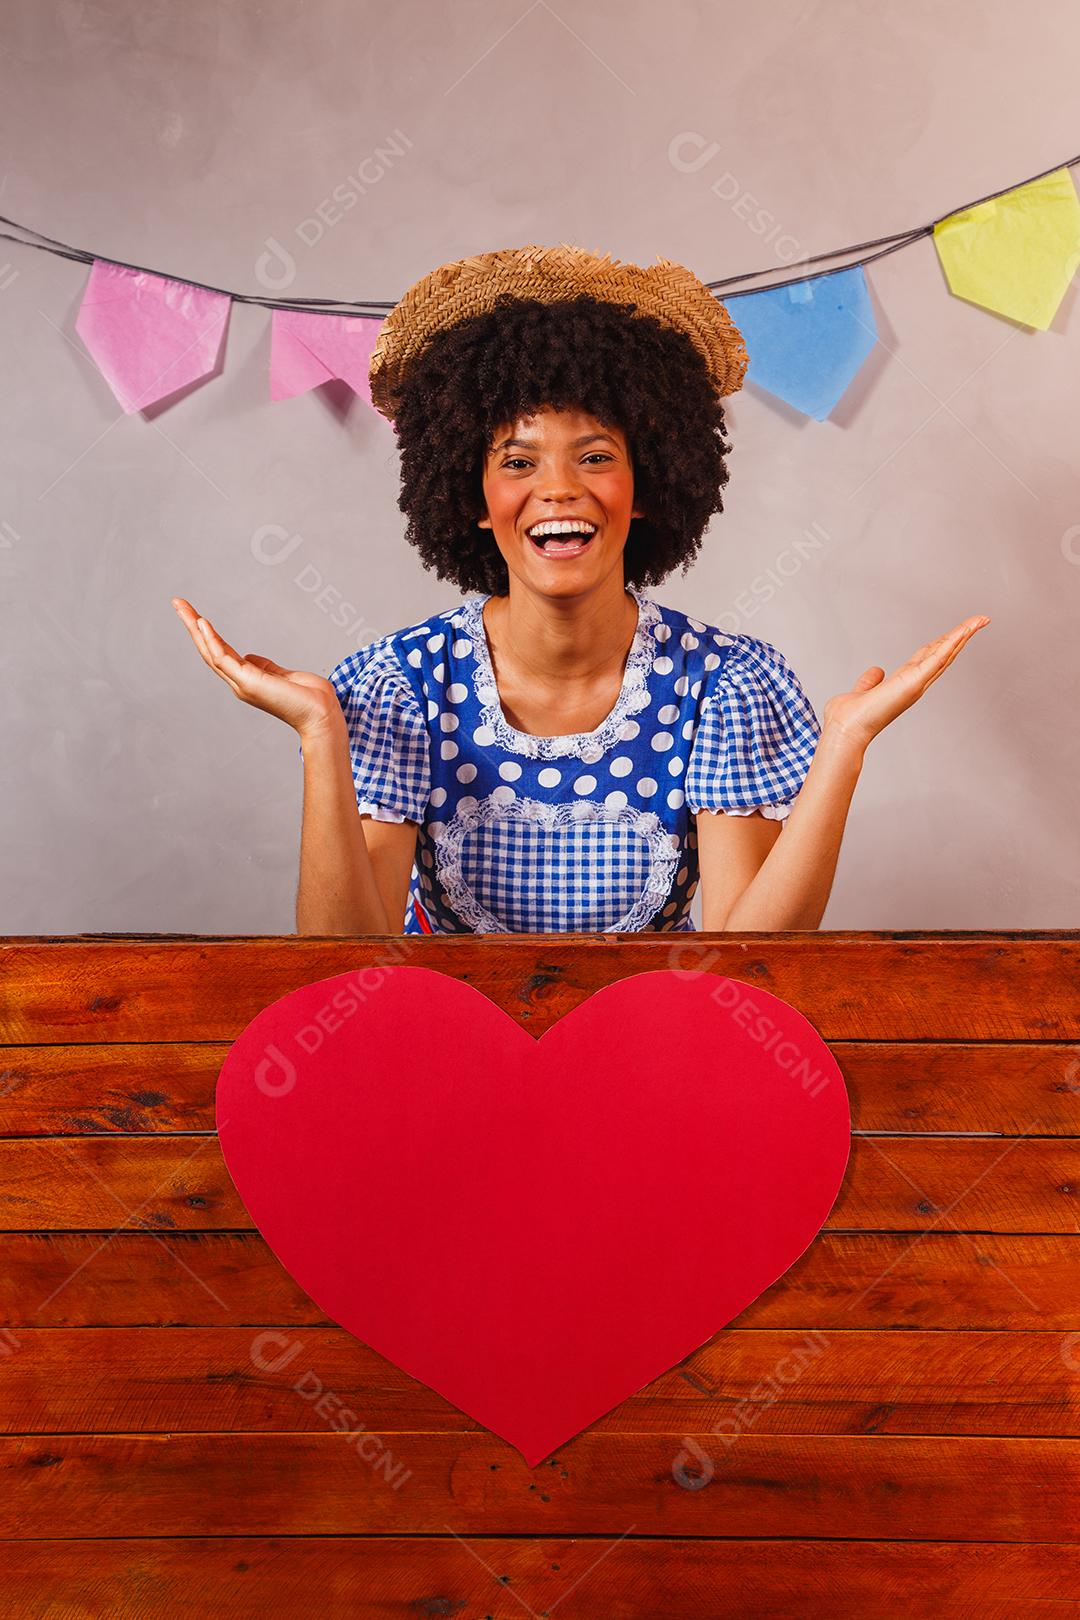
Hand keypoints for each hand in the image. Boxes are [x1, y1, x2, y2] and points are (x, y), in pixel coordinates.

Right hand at [172, 597, 341, 739]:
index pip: (221, 652)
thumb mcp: (283, 675)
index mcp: (248, 679)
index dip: (208, 634)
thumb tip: (250, 658)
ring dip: (195, 628)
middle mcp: (240, 682)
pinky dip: (211, 640)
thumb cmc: (309, 698)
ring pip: (210, 651)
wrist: (321, 715)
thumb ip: (266, 667)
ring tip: (182, 607)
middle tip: (178, 604)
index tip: (196, 615)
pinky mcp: (247, 682)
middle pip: (209, 650)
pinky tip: (201, 623)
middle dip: (192, 626)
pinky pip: (222, 658)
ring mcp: (241, 683)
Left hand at [822, 614, 990, 751]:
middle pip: (943, 653)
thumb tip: (876, 671)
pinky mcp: (914, 682)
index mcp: (904, 683)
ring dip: (963, 635)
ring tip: (979, 620)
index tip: (957, 631)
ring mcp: (917, 683)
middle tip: (978, 621)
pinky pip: (938, 659)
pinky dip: (952, 643)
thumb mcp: (862, 691)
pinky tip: (964, 631)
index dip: (944, 643)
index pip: (928, 658)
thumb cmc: (850, 718)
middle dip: (961, 636)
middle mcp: (914, 683)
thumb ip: (869, 681)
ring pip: (946, 653)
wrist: (846, 730)